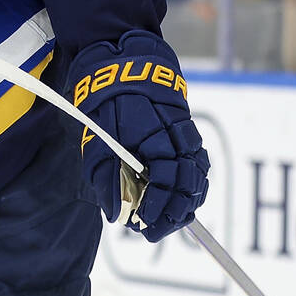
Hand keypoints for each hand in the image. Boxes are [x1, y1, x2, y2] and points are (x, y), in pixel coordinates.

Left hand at [67, 31, 208, 241]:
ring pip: (197, 176)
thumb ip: (105, 175)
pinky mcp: (188, 132)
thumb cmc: (107, 101)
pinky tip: (181, 199)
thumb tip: (116, 214)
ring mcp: (185, 134)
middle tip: (153, 231)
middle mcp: (176, 137)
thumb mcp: (96, 137)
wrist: (126, 64)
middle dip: (173, 213)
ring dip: (186, 203)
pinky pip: (199, 163)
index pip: (165, 181)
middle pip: (187, 184)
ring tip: (168, 221)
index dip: (156, 207)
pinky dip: (193, 185)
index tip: (143, 223)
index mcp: (153, 136)